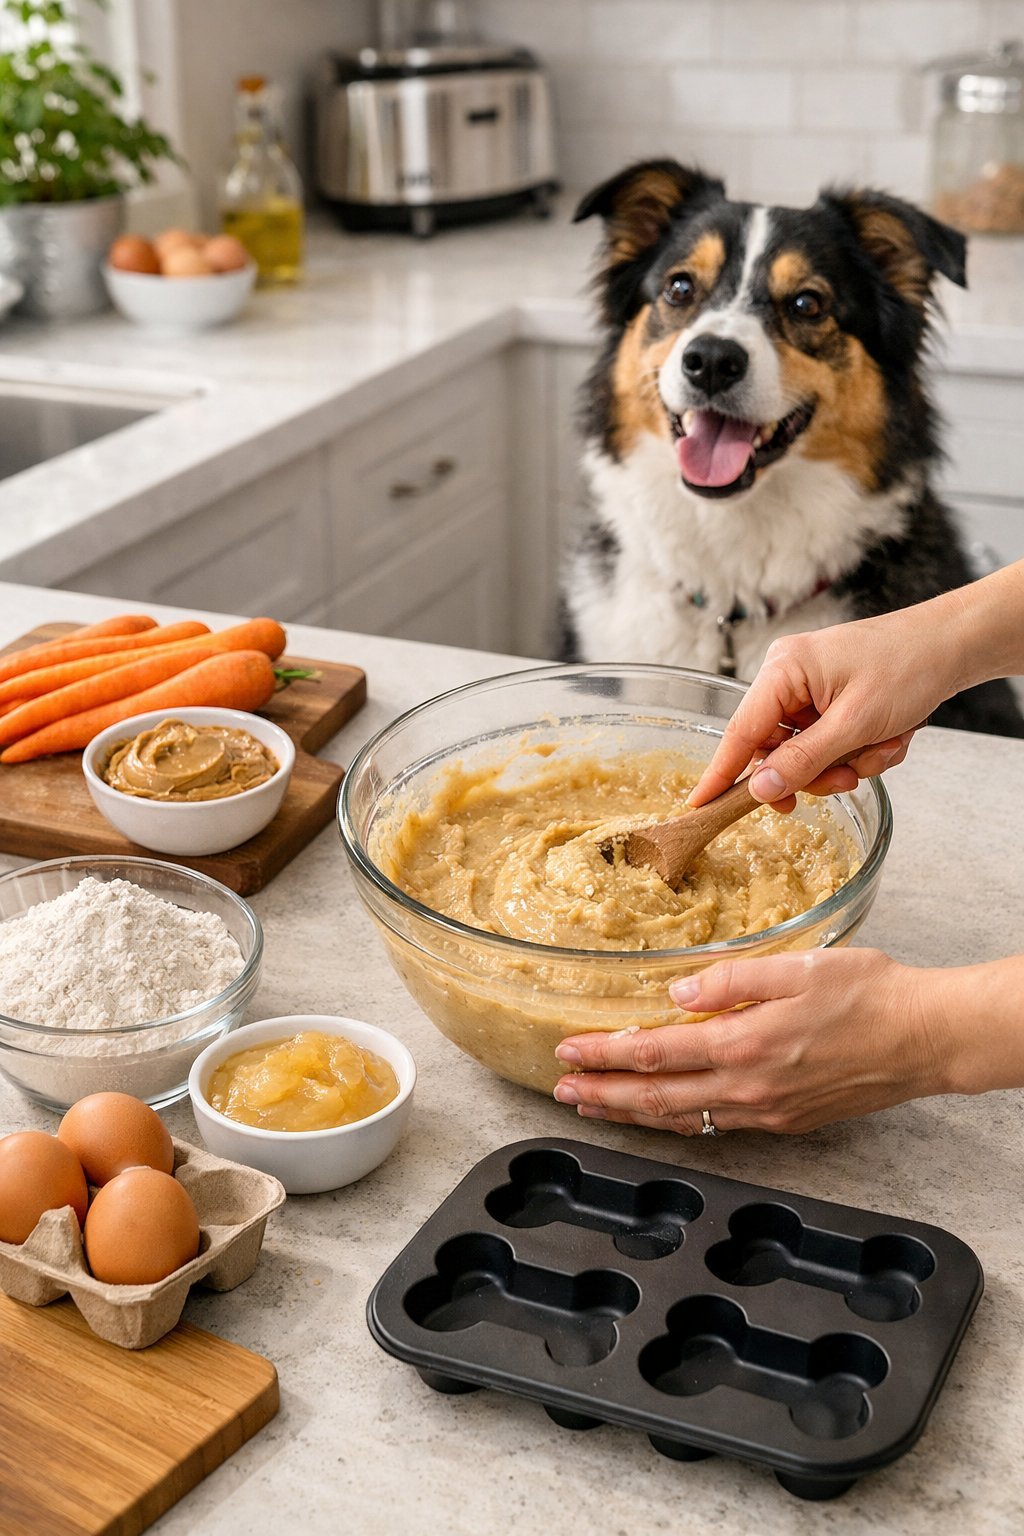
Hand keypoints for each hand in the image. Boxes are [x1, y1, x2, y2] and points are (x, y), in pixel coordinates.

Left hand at [552, 949, 953, 1134]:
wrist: (926, 1038)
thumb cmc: (869, 995)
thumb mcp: (797, 967)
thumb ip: (731, 979)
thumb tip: (677, 996)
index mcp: (744, 1045)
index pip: (655, 1055)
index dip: (604, 1057)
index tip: (568, 1054)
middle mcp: (748, 1088)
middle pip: (656, 1099)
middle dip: (602, 1096)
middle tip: (562, 1093)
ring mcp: (767, 1112)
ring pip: (683, 1120)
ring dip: (633, 1115)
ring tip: (596, 1108)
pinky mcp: (786, 1121)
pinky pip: (716, 1126)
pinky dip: (678, 1122)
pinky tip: (664, 1115)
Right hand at [689, 609, 959, 808]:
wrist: (954, 645)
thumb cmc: (907, 667)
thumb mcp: (854, 723)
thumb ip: (803, 760)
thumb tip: (759, 789)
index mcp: (783, 670)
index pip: (740, 732)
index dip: (722, 773)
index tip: (700, 805)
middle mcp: (789, 677)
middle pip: (776, 750)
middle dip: (816, 771)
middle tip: (848, 777)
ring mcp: (810, 689)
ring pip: (807, 753)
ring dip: (846, 762)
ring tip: (882, 746)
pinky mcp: (831, 700)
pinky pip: (830, 744)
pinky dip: (860, 750)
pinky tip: (889, 735)